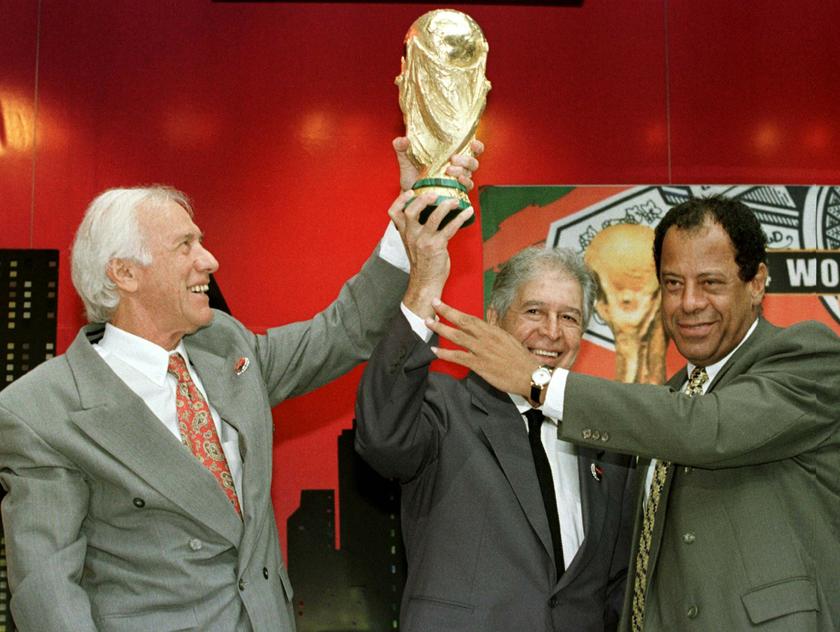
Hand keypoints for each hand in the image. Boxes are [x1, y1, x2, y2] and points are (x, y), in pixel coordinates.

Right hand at [388, 193, 473, 317]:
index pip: (394, 212)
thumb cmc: (422, 262)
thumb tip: (430, 211)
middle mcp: (411, 235)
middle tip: (435, 194)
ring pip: (433, 217)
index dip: (401, 199)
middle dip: (423, 199)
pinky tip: (468, 213)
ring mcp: (424, 241)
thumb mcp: (413, 243)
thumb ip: (416, 229)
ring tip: (455, 201)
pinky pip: (450, 228)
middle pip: (411, 211)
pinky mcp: (437, 246)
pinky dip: (460, 218)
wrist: (425, 282)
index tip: (411, 191)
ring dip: (446, 206)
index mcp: (404, 233)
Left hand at [394, 137, 483, 192]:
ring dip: (463, 170)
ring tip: (449, 170)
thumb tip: (402, 140)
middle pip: (473, 161)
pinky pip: (467, 186)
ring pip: (471, 172)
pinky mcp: (456, 190)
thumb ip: (402, 148)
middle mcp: (458, 166)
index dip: (477, 145)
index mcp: (451, 154)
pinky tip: (457, 180)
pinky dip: (465, 182)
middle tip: (453, 159)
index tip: (474, 142)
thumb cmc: (411, 174)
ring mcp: (458, 179)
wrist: (409, 194)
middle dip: (467, 159)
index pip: (471, 148)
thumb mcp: (406, 160)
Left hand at [426, 299, 539, 398]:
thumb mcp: (507, 339)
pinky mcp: (480, 365)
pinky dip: (445, 354)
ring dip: (441, 329)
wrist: (529, 375)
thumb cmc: (520, 359)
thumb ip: (494, 330)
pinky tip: (435, 352)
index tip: (441, 304)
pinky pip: (459, 357)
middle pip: (462, 322)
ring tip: (429, 323)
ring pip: (458, 337)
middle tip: (432, 305)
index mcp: (493, 331)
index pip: (470, 318)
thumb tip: (488, 319)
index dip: (454, 310)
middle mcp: (486, 337)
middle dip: (445, 313)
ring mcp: (482, 351)